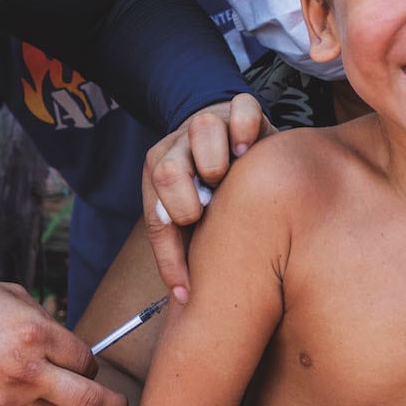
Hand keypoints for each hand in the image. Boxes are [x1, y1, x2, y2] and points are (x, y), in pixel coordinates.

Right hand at [0, 281, 127, 405]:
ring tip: (62, 399)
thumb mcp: (7, 295)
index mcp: (35, 334)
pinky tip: (12, 389)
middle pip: (89, 401)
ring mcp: (8, 398)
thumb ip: (42, 319)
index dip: (89, 362)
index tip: (85, 362)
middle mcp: (27, 370)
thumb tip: (65, 341)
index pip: (86, 359)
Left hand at [141, 94, 270, 302]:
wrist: (228, 127)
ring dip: (214, 160)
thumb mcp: (195, 214)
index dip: (170, 260)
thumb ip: (187, 246)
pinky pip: (241, 110)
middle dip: (185, 201)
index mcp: (158, 174)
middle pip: (167, 171)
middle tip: (204, 214)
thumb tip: (185, 298)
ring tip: (228, 177)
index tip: (187, 290)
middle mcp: (178, 147)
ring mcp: (208, 123)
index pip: (156, 222)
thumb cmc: (213, 185)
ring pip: (202, 131)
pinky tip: (249, 149)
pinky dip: (245, 129)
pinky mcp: (239, 107)